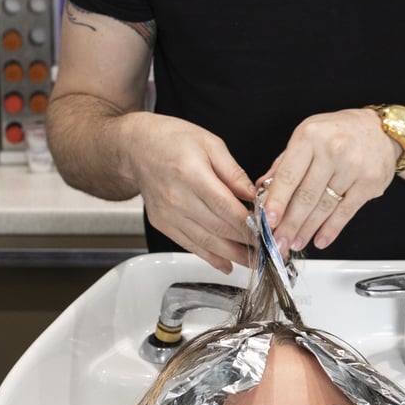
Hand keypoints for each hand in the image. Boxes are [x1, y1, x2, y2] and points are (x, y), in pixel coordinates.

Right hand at [121, 113, 257, 272]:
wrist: (137, 147)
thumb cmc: (172, 139)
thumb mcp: (210, 144)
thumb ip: (234, 172)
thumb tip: (254, 195)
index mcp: (191, 173)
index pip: (226, 207)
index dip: (248, 225)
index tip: (266, 232)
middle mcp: (177, 197)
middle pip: (218, 228)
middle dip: (246, 243)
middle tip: (267, 250)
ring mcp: (168, 213)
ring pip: (206, 242)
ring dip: (232, 255)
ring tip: (253, 262)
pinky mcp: (162, 223)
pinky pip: (189, 245)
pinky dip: (210, 257)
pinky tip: (226, 264)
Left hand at [259, 109, 398, 255]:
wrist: (382, 130)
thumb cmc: (340, 132)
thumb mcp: (307, 136)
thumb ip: (284, 162)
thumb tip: (263, 188)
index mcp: (310, 136)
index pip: (289, 175)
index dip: (277, 201)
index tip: (269, 220)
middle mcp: (332, 150)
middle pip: (306, 195)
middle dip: (290, 223)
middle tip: (279, 242)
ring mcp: (353, 167)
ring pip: (325, 206)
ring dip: (308, 229)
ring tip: (295, 242)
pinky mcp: (369, 183)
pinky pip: (346, 211)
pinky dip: (331, 229)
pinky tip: (320, 239)